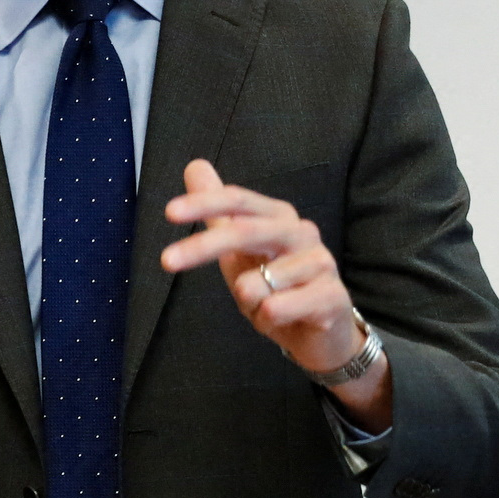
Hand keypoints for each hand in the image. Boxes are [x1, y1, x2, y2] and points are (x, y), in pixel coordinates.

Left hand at [159, 159, 391, 427]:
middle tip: (166, 260)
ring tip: (263, 308)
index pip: (238, 201)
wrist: (322, 332)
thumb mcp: (241, 251)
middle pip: (245, 231)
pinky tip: (281, 319)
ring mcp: (321, 263)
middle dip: (203, 246)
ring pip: (255, 283)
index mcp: (279, 217)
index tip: (170, 213)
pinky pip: (276, 308)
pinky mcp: (331, 296)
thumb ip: (218, 212)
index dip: (204, 203)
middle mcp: (302, 232)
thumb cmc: (278, 286)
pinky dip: (266, 319)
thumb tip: (195, 165)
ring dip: (247, 302)